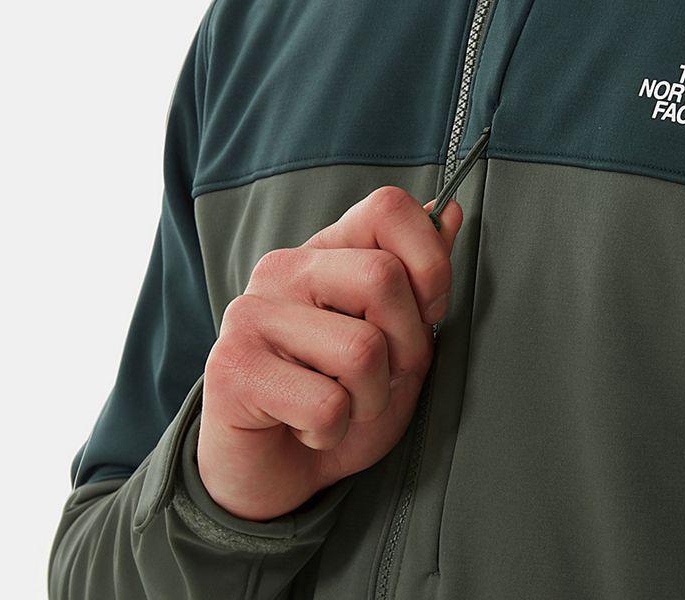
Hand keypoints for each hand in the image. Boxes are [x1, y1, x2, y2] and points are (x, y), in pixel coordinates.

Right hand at [196, 185, 461, 520]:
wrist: (274, 474)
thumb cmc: (339, 402)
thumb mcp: (397, 341)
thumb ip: (421, 278)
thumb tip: (451, 211)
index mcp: (325, 251)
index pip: (387, 209)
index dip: (430, 262)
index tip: (429, 312)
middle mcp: (283, 268)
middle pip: (384, 276)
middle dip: (407, 347)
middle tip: (380, 380)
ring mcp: (251, 313)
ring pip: (363, 349)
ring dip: (370, 399)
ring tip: (340, 406)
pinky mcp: (232, 367)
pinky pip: (327, 404)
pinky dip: (333, 431)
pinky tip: (306, 428)